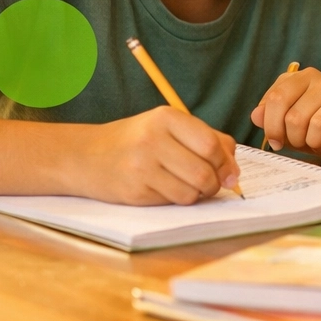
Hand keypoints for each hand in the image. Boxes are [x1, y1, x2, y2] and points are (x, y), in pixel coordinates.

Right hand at [67, 107, 239, 205]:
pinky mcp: (134, 191)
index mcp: (166, 118)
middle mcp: (152, 140)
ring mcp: (140, 166)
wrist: (86, 156)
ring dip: (198, 195)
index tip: (230, 173)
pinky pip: (172, 202)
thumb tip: (234, 169)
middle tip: (213, 185)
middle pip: (203, 171)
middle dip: (215, 183)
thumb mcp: (169, 127)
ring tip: (191, 187)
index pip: (210, 144)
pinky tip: (169, 190)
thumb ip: (206, 139)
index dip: (226, 163)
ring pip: (190, 191)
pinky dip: (179, 200)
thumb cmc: (137, 140)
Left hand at [251, 67, 320, 158]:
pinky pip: (318, 124)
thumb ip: (271, 120)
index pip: (269, 98)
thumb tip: (256, 114)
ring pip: (296, 117)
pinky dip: (316, 141)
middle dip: (278, 131)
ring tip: (311, 142)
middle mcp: (310, 76)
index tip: (276, 140)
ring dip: (300, 140)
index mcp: (294, 79)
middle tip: (288, 144)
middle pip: (278, 101)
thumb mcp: (290, 130)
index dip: (269, 124)